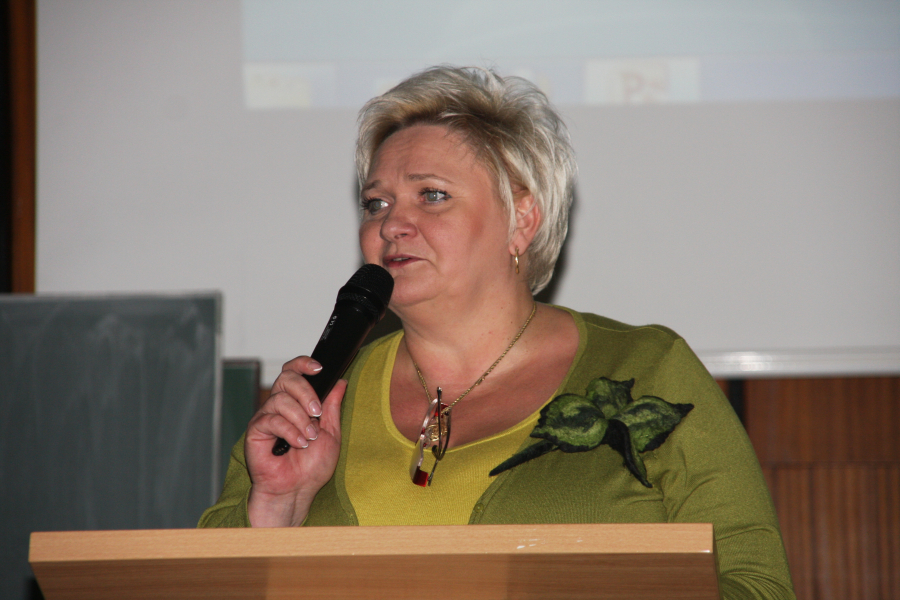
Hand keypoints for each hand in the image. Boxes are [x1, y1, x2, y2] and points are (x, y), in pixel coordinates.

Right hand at [244, 356, 345, 526]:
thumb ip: (332, 406)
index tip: (319, 368)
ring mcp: (266, 417)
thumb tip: (340, 382)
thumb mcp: (331, 432)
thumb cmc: (311, 467)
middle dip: (306, 392)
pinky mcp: (256, 430)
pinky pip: (271, 419)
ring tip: (309, 437)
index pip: (294, 372)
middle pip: (286, 378)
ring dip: (300, 418)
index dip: (303, 364)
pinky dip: (289, 430)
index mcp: (297, 403)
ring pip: (280, 399)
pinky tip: (298, 443)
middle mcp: (280, 406)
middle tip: (317, 412)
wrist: (297, 490)